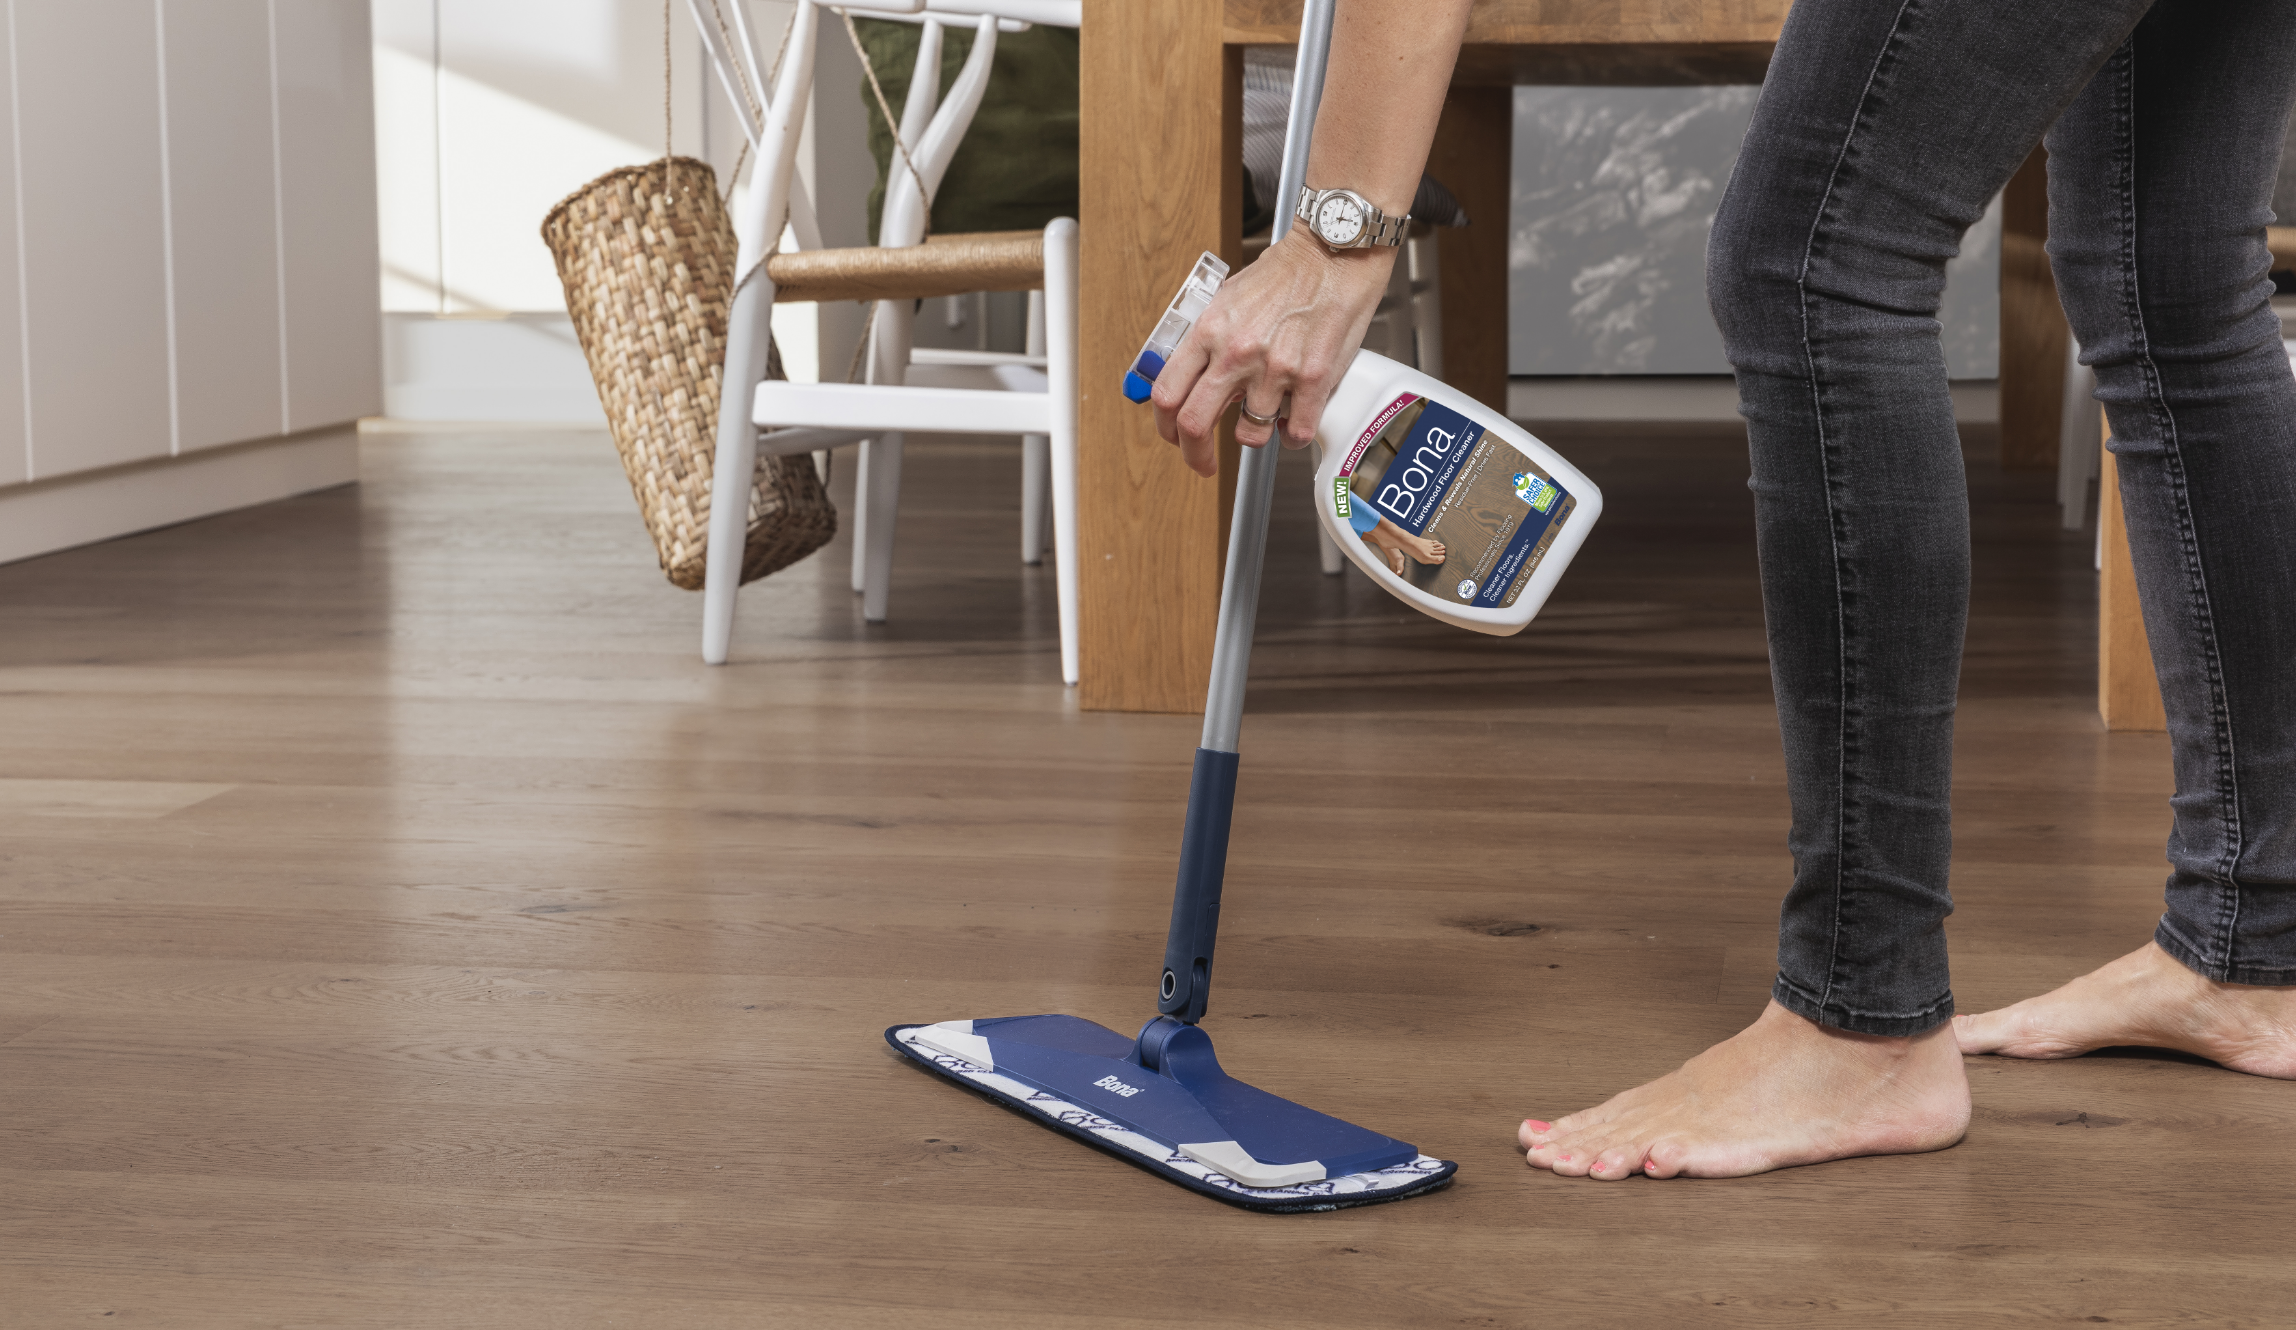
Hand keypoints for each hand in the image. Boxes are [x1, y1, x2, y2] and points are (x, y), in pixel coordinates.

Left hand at [1149, 235, 1395, 476]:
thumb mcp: (1227, 299)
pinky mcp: (1314, 380)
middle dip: (1194, 454)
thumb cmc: (1285, 274)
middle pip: (1195, 424)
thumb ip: (1206, 339)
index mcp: (1209, 332)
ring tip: (1264, 419)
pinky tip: (1293, 420)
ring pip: (1249, 435)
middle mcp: (1237, 353)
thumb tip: (1188, 375)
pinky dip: (1292, 435)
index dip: (1164, 426)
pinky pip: (1295, 433)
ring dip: (1253, 435)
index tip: (1173, 436)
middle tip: (1202, 463)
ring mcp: (1276, 370)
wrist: (1333, 255)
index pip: (1167, 393)